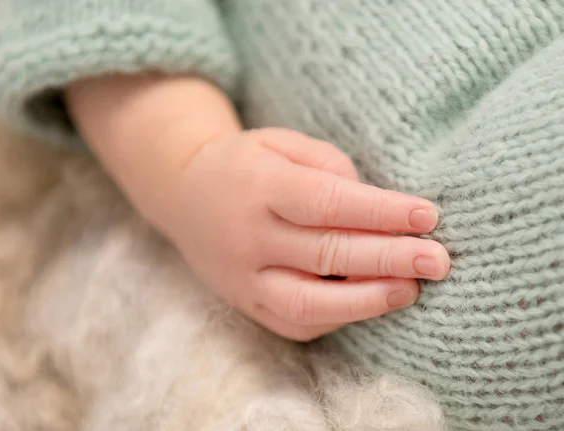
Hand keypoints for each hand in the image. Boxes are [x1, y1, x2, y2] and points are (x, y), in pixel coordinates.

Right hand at [151, 128, 449, 340]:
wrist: (184, 195)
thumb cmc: (246, 164)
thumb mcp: (280, 143)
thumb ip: (328, 167)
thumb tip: (376, 207)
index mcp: (260, 186)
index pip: (327, 203)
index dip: (380, 211)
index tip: (428, 216)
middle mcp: (249, 236)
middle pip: (326, 253)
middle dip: (388, 258)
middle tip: (439, 261)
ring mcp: (243, 277)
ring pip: (307, 301)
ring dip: (365, 300)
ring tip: (411, 290)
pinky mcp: (244, 302)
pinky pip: (293, 322)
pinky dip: (337, 317)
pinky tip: (369, 303)